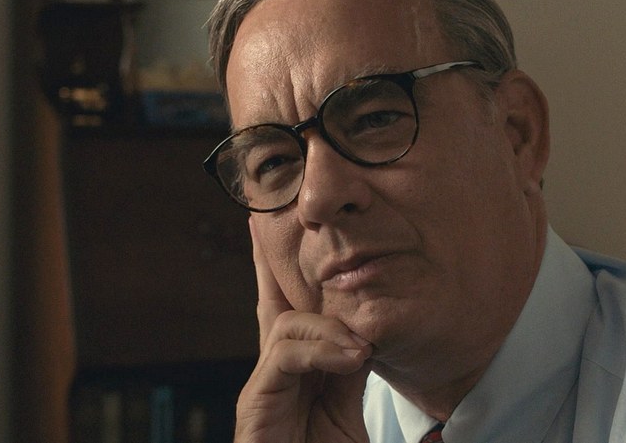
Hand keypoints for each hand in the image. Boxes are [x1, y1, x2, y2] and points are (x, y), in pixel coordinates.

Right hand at [234, 219, 373, 442]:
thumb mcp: (351, 411)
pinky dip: (319, 350)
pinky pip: (284, 356)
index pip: (296, 310)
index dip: (288, 272)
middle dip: (271, 258)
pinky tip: (349, 357)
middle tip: (264, 215)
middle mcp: (278, 369)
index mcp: (303, 369)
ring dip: (329, 327)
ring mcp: (265, 383)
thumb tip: (368, 340)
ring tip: (361, 349)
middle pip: (274, 302)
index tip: (283, 233)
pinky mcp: (257, 401)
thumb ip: (352, 373)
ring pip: (286, 324)